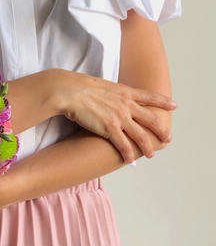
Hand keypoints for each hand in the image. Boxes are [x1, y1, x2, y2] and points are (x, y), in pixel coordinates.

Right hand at [56, 70, 177, 163]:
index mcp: (125, 92)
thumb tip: (111, 98)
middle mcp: (127, 105)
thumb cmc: (80, 87)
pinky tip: (130, 160)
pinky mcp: (110, 129)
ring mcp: (120, 117)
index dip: (164, 102)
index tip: (174, 106)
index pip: (150, 97)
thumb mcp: (103, 86)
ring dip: (147, 147)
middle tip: (167, 138)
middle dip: (161, 130)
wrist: (71, 91)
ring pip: (141, 136)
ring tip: (151, 154)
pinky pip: (124, 145)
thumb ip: (112, 93)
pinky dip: (128, 154)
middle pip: (152, 119)